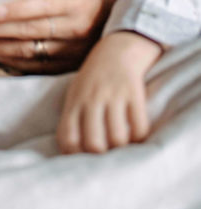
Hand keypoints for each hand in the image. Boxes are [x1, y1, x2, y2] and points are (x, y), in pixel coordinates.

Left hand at [0, 0, 115, 73]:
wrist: (116, 17)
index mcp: (74, 3)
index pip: (40, 7)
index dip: (15, 10)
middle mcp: (75, 29)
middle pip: (29, 32)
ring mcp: (73, 52)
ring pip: (28, 52)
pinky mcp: (69, 66)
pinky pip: (35, 66)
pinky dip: (11, 61)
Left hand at [57, 31, 161, 153]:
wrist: (118, 47)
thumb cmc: (94, 77)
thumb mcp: (76, 93)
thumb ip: (72, 118)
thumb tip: (70, 153)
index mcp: (74, 100)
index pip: (68, 137)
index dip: (74, 155)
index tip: (83, 161)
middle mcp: (92, 98)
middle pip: (94, 143)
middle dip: (101, 157)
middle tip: (107, 156)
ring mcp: (113, 94)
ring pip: (118, 138)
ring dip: (122, 149)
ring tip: (123, 147)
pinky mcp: (134, 92)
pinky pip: (139, 126)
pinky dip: (140, 138)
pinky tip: (137, 136)